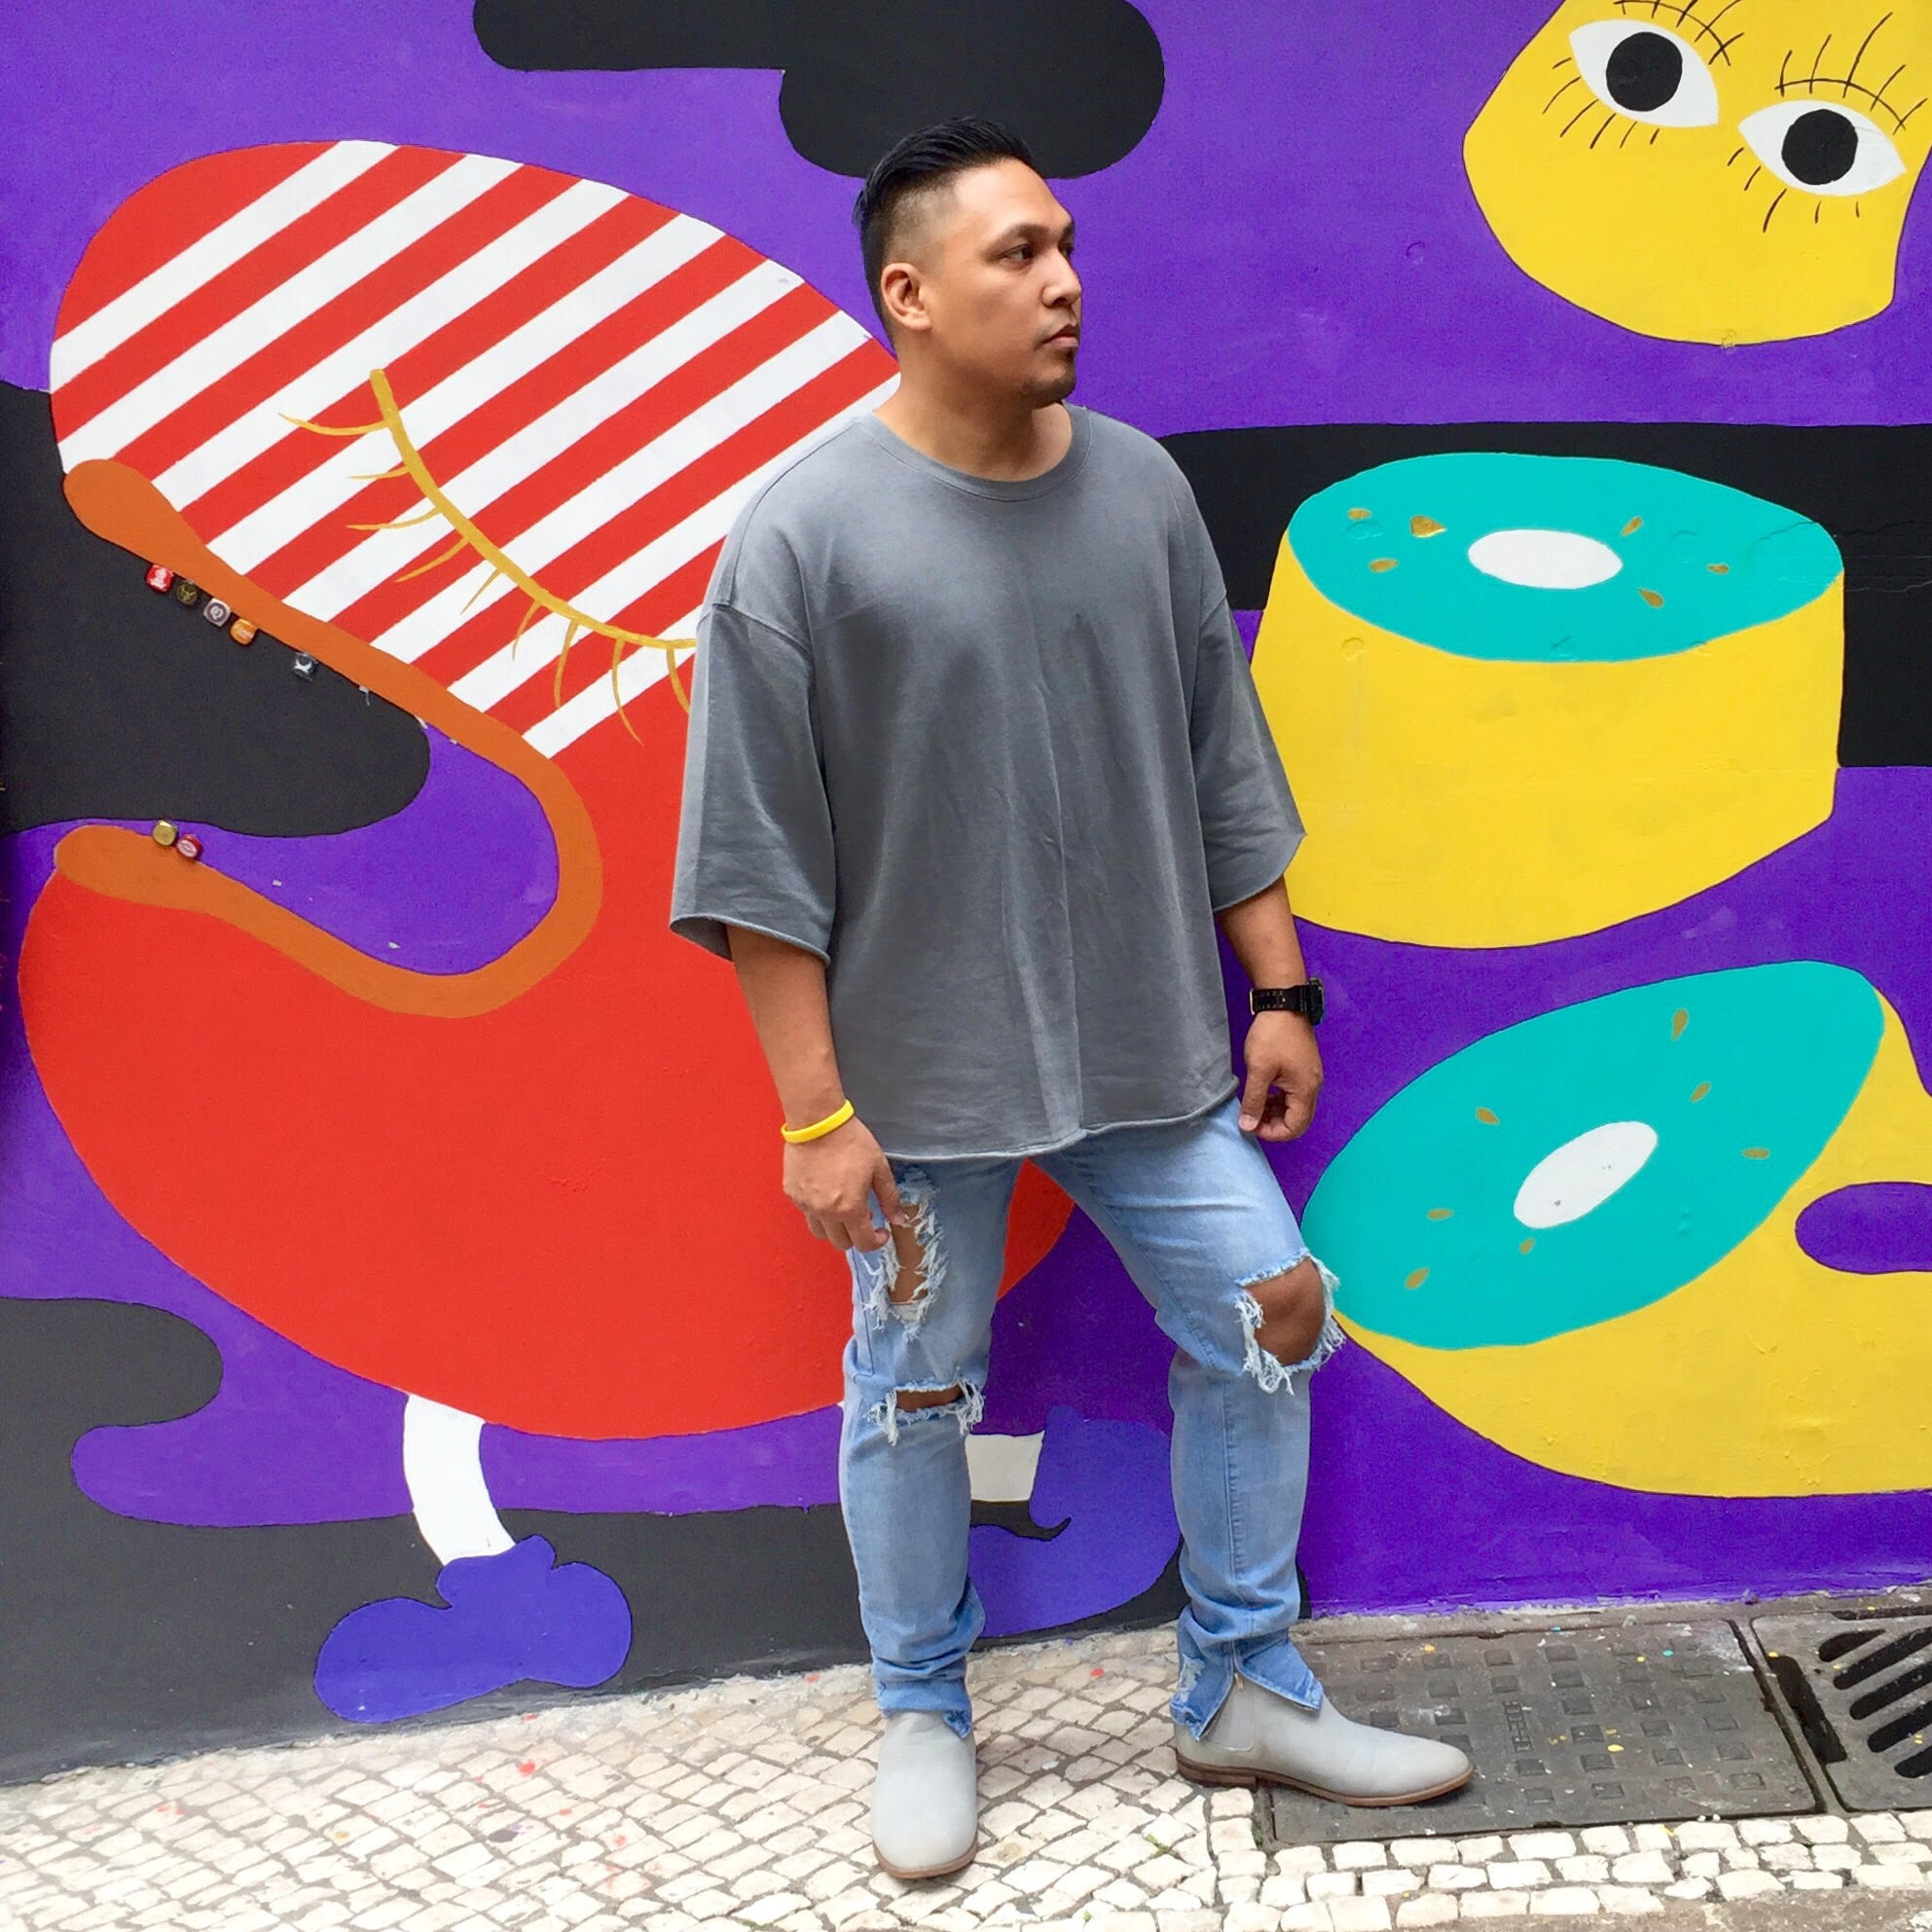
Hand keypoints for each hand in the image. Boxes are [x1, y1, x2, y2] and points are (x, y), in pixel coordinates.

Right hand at [783, 1111, 906, 1251]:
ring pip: (820, 1233)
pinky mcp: (792, 1194)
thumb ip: (889, 1197)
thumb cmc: (851, 1141)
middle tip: (863, 1216)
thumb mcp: (878, 1167)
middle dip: (855, 1236)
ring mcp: (805, 1205)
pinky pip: (806, 1213)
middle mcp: (825, 1213)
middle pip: (841, 1243)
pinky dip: (818, 1211)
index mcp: (849, 1208)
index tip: (881, 1231)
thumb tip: (897, 1219)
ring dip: (834, 1228)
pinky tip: (825, 1193)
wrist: (817, 1122)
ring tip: (842, 1208)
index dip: (876, 1241)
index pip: (863, 1243)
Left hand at [1238, 1012, 1322, 1140]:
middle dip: (1274, 1124)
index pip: (1295, 1127)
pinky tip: (1263, 1092)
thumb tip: (1248, 1125)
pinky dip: (1279, 1099)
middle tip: (1251, 1118)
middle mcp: (1313, 1086)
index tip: (1251, 1125)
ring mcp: (1310, 1076)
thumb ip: (1254, 1101)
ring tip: (1254, 1105)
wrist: (1283, 1003)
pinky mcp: (1304, 1067)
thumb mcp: (1258, 1070)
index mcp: (1305, 1090)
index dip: (1272, 1133)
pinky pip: (1294, 1093)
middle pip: (1298, 1120)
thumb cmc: (1272, 1035)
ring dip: (1276, 1112)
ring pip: (1295, 1107)